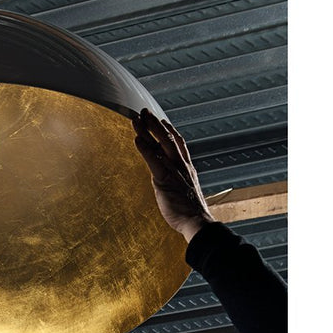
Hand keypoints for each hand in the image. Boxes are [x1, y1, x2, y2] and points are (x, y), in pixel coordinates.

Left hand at [133, 108, 214, 242]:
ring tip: (137, 119)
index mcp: (187, 167)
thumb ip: (178, 183)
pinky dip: (144, 148)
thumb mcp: (185, 192)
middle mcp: (181, 165)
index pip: (178, 143)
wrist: (196, 221)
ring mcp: (174, 170)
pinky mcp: (164, 179)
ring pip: (161, 144)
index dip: (169, 130)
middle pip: (168, 137)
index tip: (161, 121)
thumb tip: (172, 183)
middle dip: (155, 123)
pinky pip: (153, 160)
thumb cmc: (190, 211)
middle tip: (145, 111)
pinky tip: (136, 139)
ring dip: (147, 130)